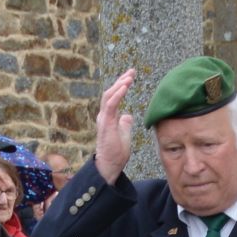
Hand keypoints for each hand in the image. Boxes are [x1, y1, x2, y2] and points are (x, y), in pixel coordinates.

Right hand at [93, 68, 137, 182]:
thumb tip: (128, 116)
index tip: (131, 76)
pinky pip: (111, 104)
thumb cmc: (116, 153)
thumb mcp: (124, 134)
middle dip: (121, 80)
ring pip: (109, 95)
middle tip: (132, 71)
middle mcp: (104, 115)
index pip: (114, 96)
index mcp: (109, 116)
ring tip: (129, 77)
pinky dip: (117, 94)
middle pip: (111, 92)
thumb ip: (125, 124)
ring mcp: (104, 118)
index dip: (122, 85)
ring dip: (119, 84)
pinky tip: (124, 86)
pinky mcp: (106, 123)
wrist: (110, 165)